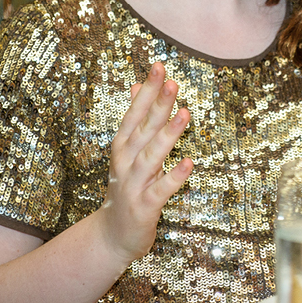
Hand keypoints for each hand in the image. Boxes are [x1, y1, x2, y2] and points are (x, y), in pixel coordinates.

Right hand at [98, 62, 193, 265]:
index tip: (159, 66)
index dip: (147, 90)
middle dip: (158, 104)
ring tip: (185, 113)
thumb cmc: (126, 187)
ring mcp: (133, 184)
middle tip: (172, 81)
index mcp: (123, 145)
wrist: (112, 235)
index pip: (135, 112)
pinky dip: (174, 177)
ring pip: (152, 155)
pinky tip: (189, 163)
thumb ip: (135, 119)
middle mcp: (125, 161)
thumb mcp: (127, 151)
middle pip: (144, 128)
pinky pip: (161, 189)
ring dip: (168, 134)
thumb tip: (136, 86)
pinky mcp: (145, 206)